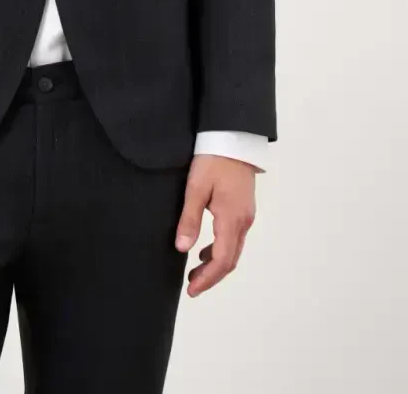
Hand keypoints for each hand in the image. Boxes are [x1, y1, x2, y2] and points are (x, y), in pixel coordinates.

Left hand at [174, 154, 256, 296]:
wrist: (234, 138)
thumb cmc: (213, 159)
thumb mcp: (196, 188)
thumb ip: (190, 219)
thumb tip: (182, 248)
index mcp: (232, 219)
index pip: (222, 261)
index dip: (207, 279)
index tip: (192, 290)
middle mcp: (243, 221)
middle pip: (230, 260)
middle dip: (211, 276)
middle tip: (192, 286)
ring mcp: (246, 215)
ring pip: (233, 249)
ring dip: (216, 264)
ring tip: (195, 270)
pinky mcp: (243, 208)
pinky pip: (234, 237)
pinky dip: (221, 249)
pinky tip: (205, 248)